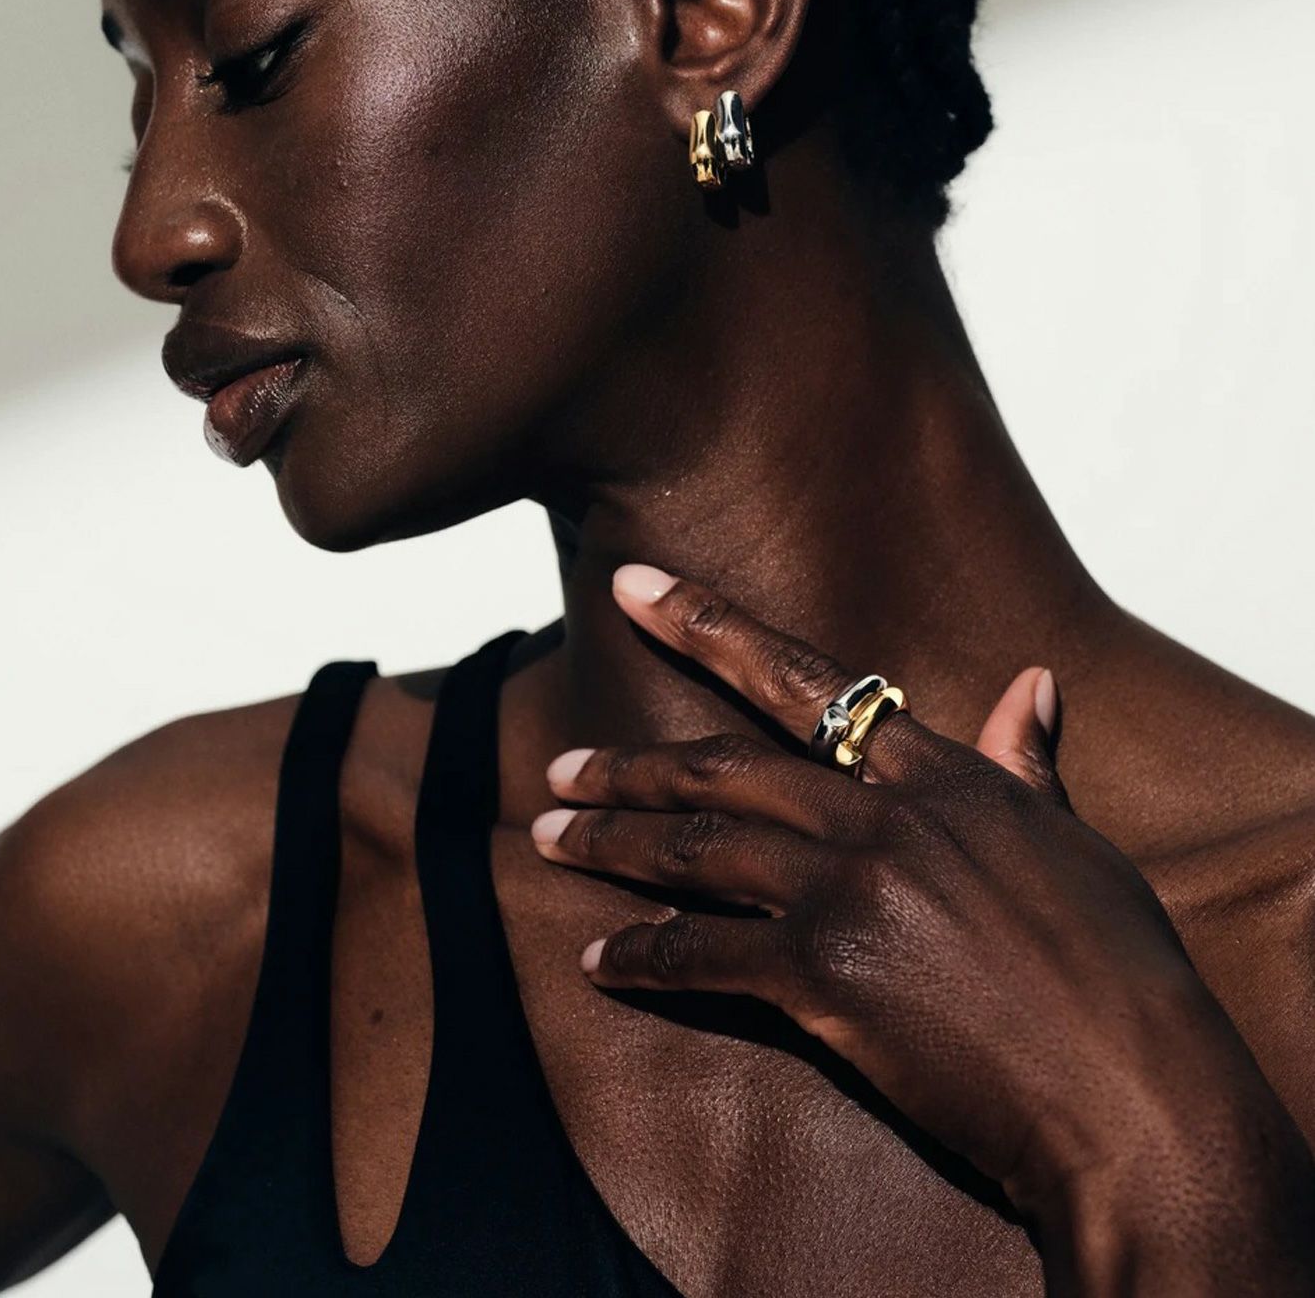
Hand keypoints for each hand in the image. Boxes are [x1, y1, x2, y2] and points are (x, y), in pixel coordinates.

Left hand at [531, 566, 1312, 1283]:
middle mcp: (881, 819)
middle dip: (629, 766)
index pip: (807, 680)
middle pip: (723, 770)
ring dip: (613, 843)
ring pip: (696, 850)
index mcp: (942, 776)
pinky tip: (600, 958)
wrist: (1137, 1101)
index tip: (633, 585)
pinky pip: (703, 956)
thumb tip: (1028, 684)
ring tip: (548, 836)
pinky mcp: (825, 980)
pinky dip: (643, 956)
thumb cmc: (1120, 976)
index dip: (710, 626)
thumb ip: (1024, 766)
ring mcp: (848, 894)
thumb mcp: (1076, 849)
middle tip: (558, 765)